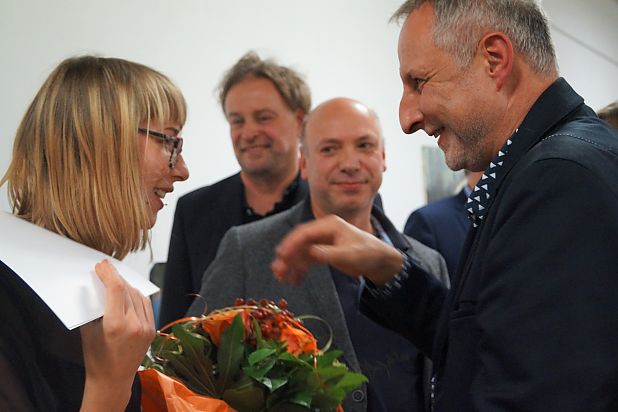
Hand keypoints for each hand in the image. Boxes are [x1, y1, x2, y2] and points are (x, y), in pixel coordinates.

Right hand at [79, 260, 154, 410]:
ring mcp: (146, 327)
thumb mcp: (88, 331)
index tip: (101, 265)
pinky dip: (137, 296)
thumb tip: (94, 285)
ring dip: (127, 285)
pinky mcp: (152, 329)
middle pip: (127, 290)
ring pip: (138, 295)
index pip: (116, 289)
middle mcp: (134, 324)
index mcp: (116, 324)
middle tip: (106, 268)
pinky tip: (129, 292)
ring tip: (116, 279)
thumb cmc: (96, 357)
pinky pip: (146, 305)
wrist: (113, 379)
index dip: (108, 273)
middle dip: (116, 277)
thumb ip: (92, 308)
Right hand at [271, 215, 402, 285]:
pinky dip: (300, 269)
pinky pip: (307, 260)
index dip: (291, 243)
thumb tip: (312, 252)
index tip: (281, 255)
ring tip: (281, 277)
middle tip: (277, 269)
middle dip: (287, 255)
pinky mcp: (323, 252)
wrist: (380, 261)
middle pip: (300, 242)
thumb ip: (331, 254)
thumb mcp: (351, 255)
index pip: (305, 232)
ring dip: (291, 264)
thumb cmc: (368, 254)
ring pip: (301, 252)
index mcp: (329, 226)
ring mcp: (322, 242)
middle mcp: (323, 231)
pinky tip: (294, 280)